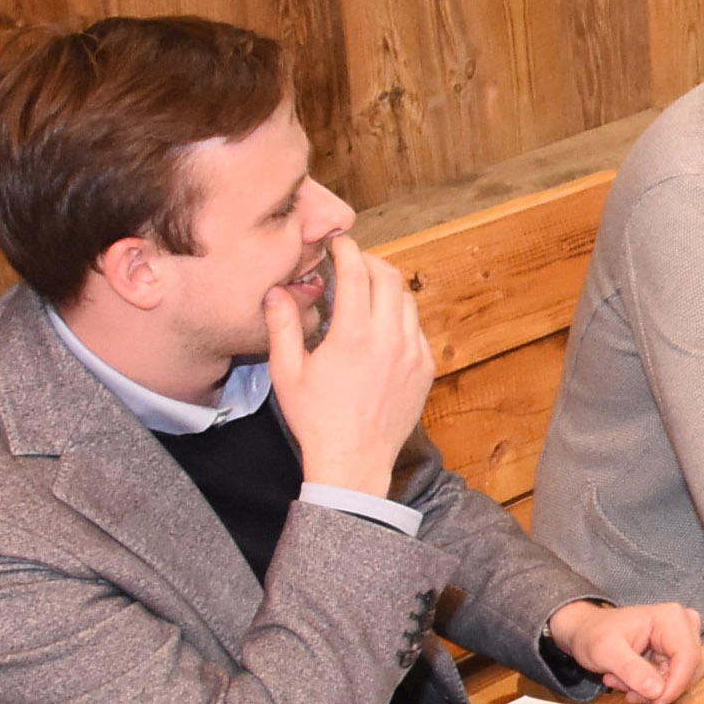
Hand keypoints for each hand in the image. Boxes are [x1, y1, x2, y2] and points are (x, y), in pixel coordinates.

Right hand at [263, 237, 434, 500]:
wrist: (353, 461)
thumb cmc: (315, 419)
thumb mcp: (286, 373)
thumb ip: (282, 326)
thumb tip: (277, 290)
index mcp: (354, 336)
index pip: (358, 274)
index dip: (348, 250)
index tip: (338, 242)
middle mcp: (390, 339)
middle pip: (390, 278)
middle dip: (371, 262)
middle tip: (352, 261)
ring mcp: (413, 354)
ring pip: (407, 301)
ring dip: (388, 288)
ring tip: (366, 291)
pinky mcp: (426, 369)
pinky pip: (417, 329)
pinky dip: (400, 317)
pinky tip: (381, 326)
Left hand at [544, 599, 701, 703]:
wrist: (585, 630)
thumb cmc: (593, 634)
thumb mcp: (606, 652)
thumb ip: (631, 670)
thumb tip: (657, 691)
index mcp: (670, 618)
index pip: (687, 658)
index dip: (675, 685)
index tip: (656, 703)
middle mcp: (683, 624)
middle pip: (688, 669)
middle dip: (659, 688)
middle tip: (628, 693)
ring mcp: (682, 637)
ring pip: (682, 676)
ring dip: (652, 689)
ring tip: (621, 683)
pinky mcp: (676, 650)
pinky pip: (674, 677)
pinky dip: (651, 686)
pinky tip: (627, 681)